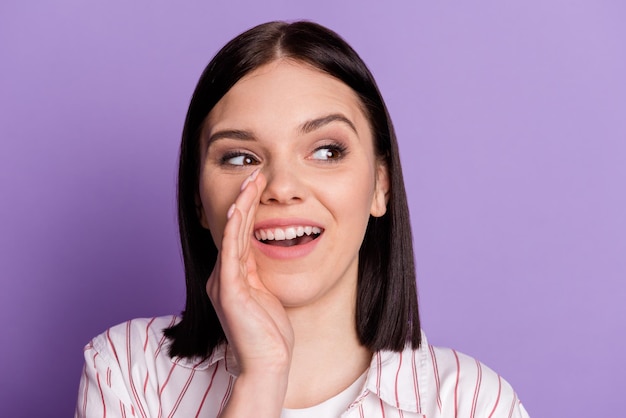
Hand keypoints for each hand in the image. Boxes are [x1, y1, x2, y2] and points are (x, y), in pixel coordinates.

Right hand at [206, 169, 293, 378]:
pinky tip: (244, 206)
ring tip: (252, 180)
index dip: (247, 208)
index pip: (238, 234)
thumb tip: (270, 251)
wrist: (267, 362)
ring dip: (242, 204)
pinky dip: (237, 226)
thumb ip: (261, 272)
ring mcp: (222, 282)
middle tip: (255, 173)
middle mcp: (222, 276)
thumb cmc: (270, 332)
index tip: (258, 185)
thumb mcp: (266, 294)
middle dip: (244, 199)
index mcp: (231, 276)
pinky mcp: (228, 289)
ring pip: (231, 234)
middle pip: (233, 229)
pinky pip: (232, 251)